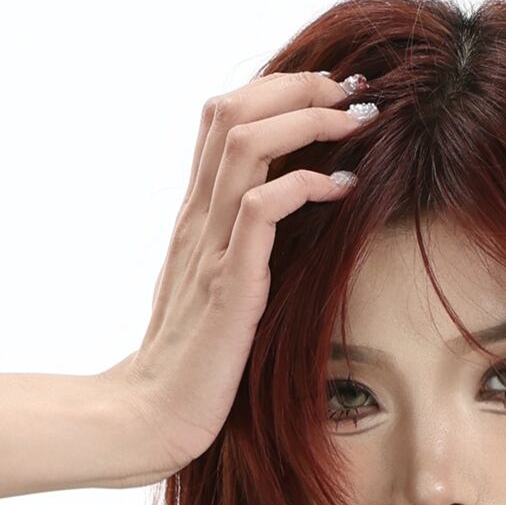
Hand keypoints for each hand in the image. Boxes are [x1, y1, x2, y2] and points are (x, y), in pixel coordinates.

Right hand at [104, 69, 377, 483]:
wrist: (149, 419)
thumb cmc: (188, 365)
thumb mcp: (212, 289)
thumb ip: (235, 250)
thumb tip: (278, 226)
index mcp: (194, 216)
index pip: (222, 117)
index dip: (277, 88)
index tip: (329, 91)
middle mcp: (197, 219)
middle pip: (232, 109)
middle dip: (298, 86)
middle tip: (351, 91)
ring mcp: (209, 247)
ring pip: (246, 142)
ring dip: (308, 120)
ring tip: (357, 123)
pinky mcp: (227, 285)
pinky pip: (263, 209)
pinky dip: (307, 185)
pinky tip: (342, 188)